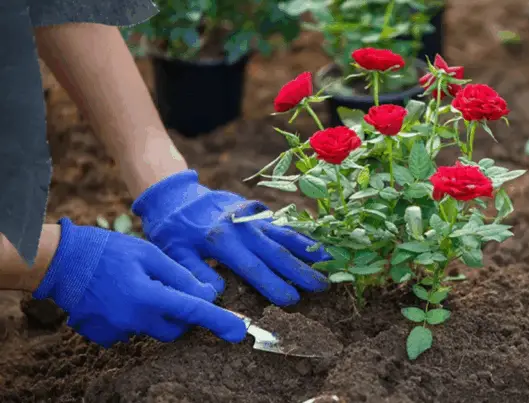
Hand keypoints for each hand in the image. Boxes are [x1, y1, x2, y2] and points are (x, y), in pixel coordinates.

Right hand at [32, 218, 245, 347]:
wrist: (61, 261)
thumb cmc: (107, 250)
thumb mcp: (148, 253)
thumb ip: (179, 276)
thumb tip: (206, 293)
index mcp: (148, 296)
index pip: (193, 312)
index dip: (219, 321)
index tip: (239, 332)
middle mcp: (135, 319)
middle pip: (175, 329)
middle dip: (182, 315)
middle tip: (171, 289)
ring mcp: (117, 331)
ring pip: (153, 328)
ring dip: (156, 312)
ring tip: (137, 285)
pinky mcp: (104, 335)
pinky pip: (130, 331)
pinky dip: (133, 317)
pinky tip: (120, 297)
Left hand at [131, 170, 329, 305]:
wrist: (175, 194)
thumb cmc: (172, 229)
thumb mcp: (173, 253)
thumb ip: (194, 273)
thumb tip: (215, 294)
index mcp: (221, 241)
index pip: (253, 268)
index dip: (273, 285)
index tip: (291, 300)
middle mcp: (242, 228)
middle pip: (276, 252)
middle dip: (300, 271)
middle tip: (322, 286)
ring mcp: (251, 217)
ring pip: (283, 235)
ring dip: (307, 249)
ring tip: (328, 260)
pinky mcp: (256, 211)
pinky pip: (281, 223)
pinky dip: (299, 233)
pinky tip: (314, 242)